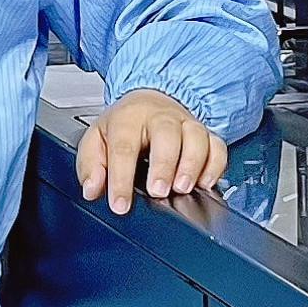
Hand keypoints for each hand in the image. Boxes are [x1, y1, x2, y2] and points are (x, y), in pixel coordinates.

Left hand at [78, 89, 227, 214]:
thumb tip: (92, 189)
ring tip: (182, 188)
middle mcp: (160, 117)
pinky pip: (217, 146)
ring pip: (196, 137)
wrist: (149, 102)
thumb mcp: (96, 139)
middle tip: (158, 191)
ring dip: (192, 164)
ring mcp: (185, 124)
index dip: (121, 179)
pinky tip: (205, 183)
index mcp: (128, 118)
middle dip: (164, 165)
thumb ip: (90, 165)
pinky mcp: (205, 134)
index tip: (120, 204)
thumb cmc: (124, 126)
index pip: (123, 147)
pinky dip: (215, 165)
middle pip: (166, 134)